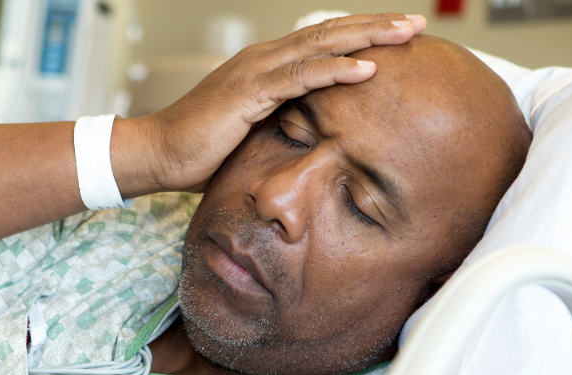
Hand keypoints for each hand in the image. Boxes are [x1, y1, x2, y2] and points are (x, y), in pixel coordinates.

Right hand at [117, 14, 425, 193]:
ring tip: (404, 36)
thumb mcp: (249, 134)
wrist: (156, 154)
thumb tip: (309, 140)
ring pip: (320, 46)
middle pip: (328, 33)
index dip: (359, 36)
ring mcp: (255, 73)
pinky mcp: (249, 94)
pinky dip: (335, 70)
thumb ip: (279, 126)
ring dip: (366, 39)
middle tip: (414, 23)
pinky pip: (300, 78)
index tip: (396, 37)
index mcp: (264, 67)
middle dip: (375, 27)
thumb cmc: (197, 150)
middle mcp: (262, 60)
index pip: (320, 42)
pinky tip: (365, 69)